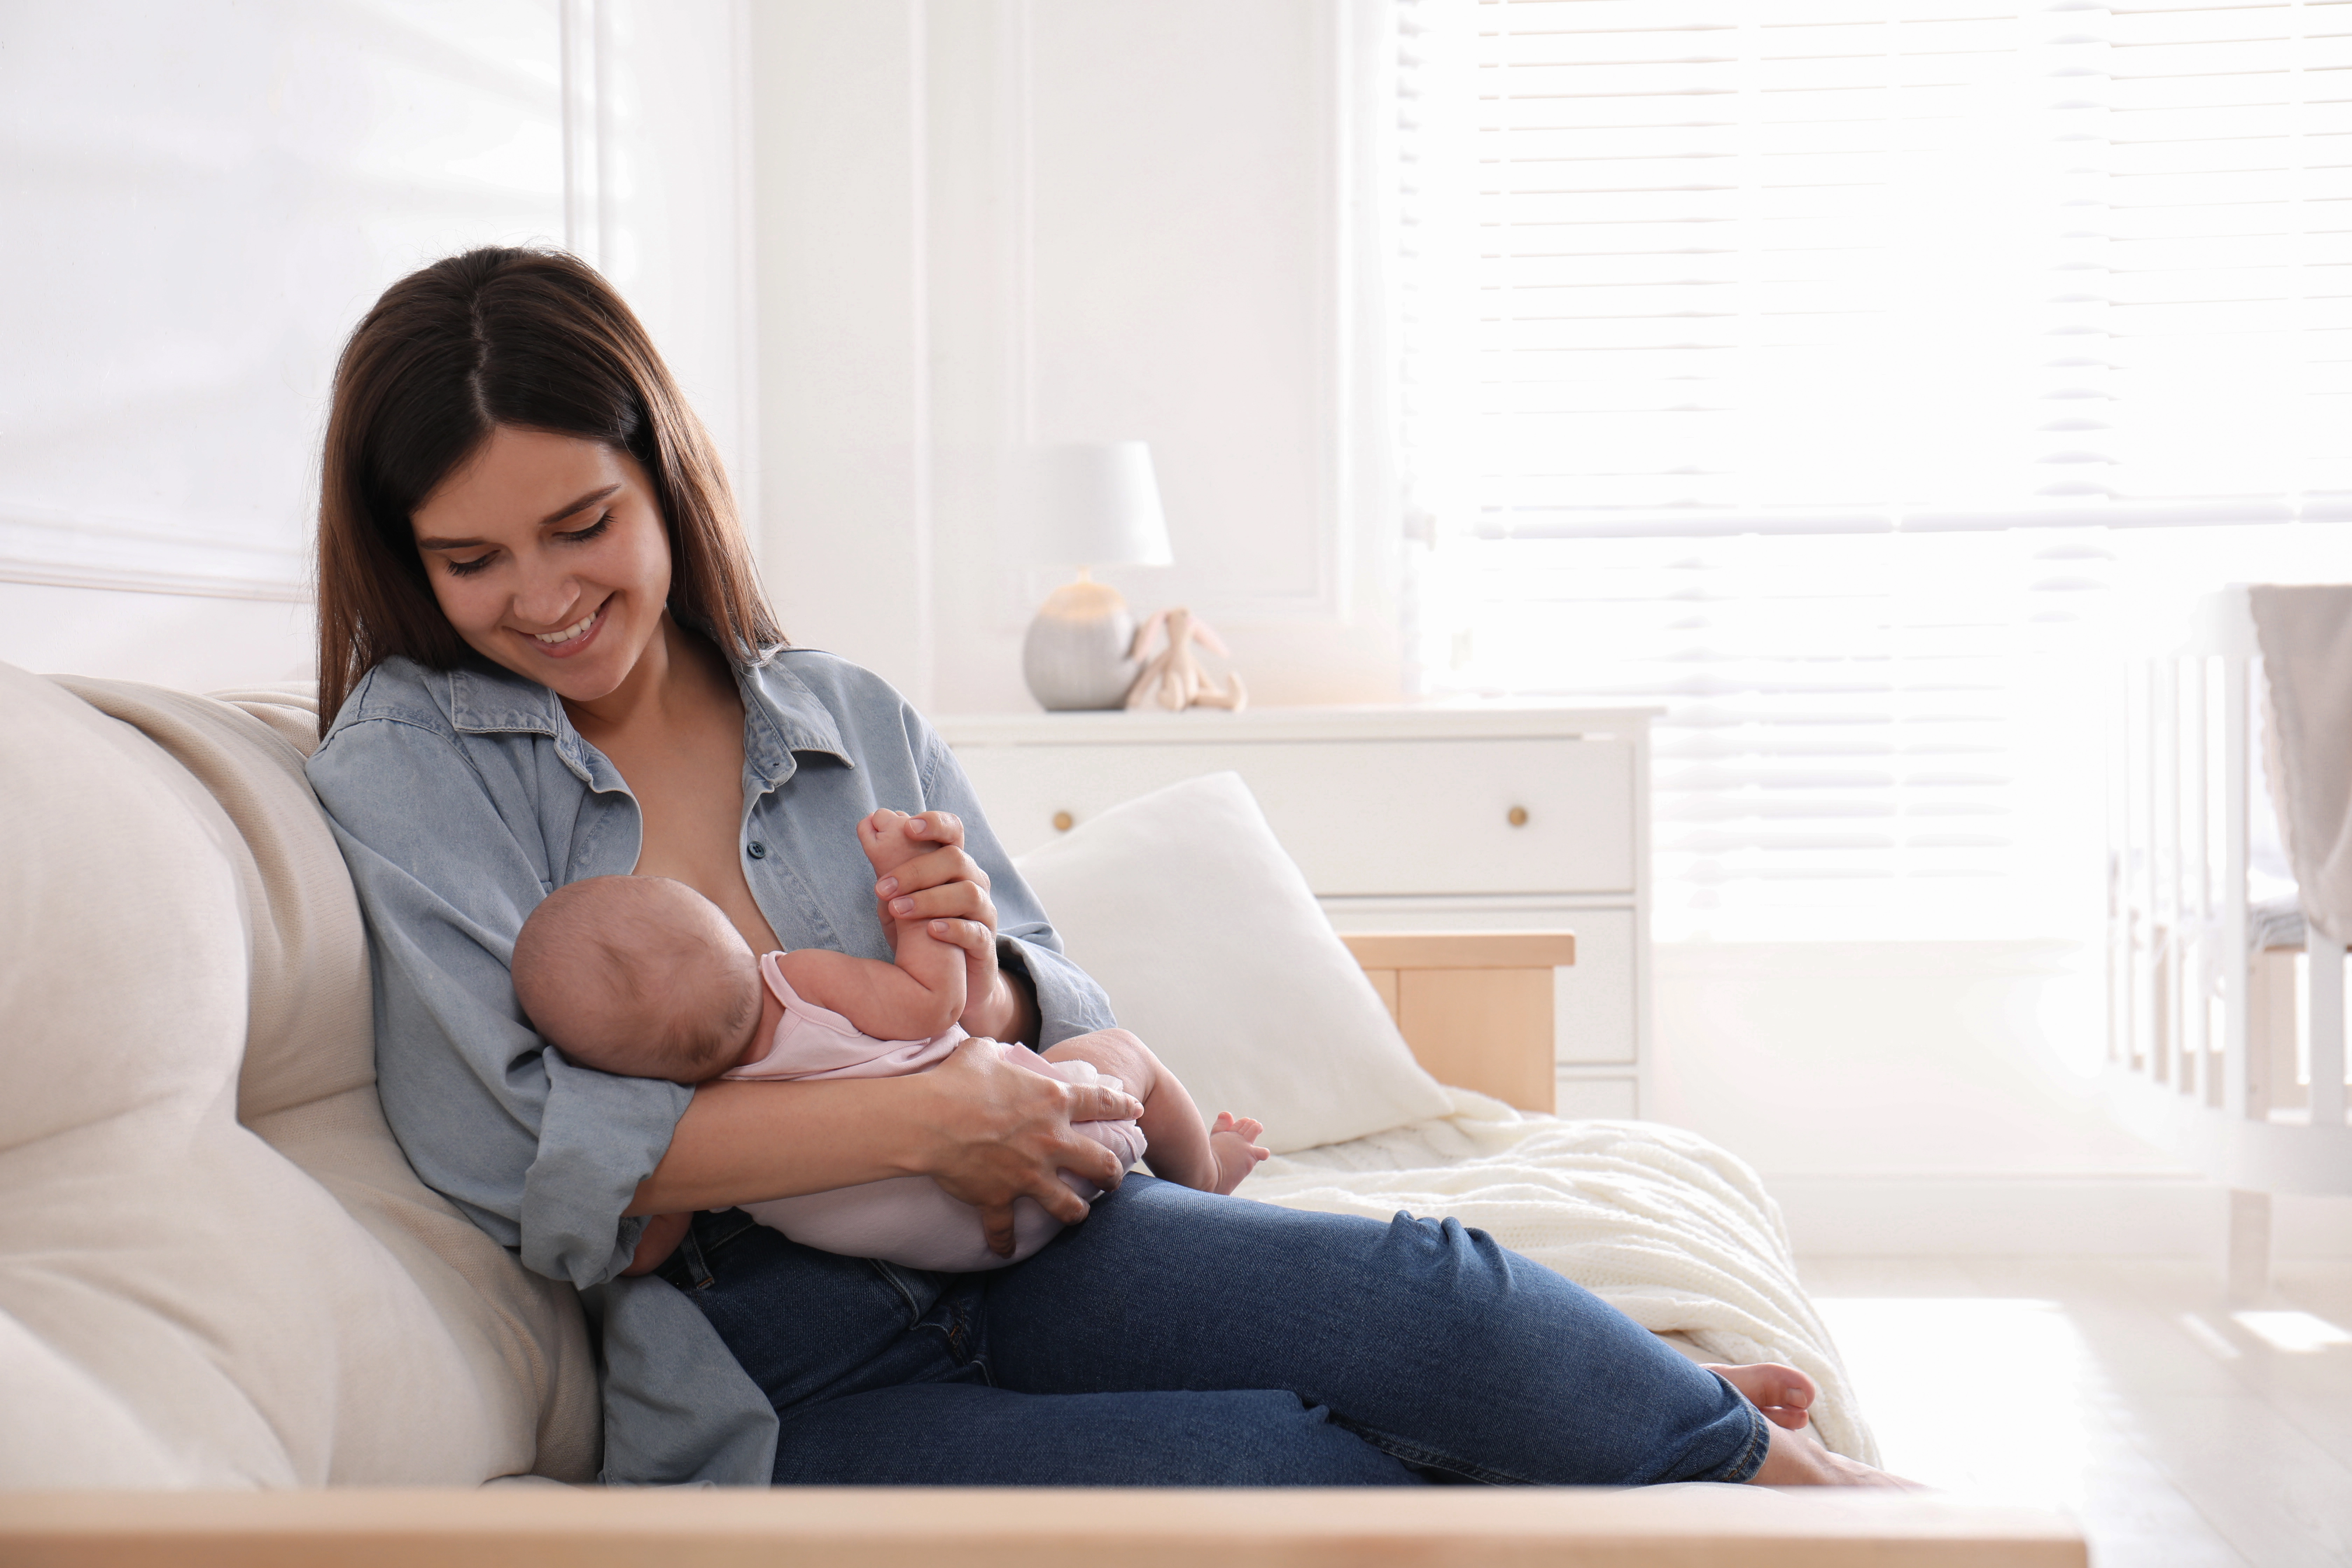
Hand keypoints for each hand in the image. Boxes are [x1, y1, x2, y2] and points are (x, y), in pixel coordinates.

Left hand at [871, 811, 1032, 1041]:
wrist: (953, 982)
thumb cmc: (921, 932)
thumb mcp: (899, 896)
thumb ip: (888, 866)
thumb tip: (869, 823)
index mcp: (953, 865)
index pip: (953, 831)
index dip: (935, 823)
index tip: (907, 827)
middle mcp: (973, 883)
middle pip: (956, 859)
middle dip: (916, 870)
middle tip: (881, 887)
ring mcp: (983, 914)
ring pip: (968, 893)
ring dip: (929, 899)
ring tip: (897, 910)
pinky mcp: (986, 946)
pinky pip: (976, 932)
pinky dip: (954, 928)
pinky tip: (931, 930)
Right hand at [919, 1037, 1144, 1257]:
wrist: (928, 1119)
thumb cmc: (955, 1081)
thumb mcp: (981, 1053)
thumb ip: (994, 1052)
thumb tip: (988, 1051)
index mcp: (1052, 1100)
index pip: (1101, 1102)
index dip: (1123, 1105)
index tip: (1137, 1110)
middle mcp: (1050, 1140)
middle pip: (1100, 1162)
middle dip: (1112, 1173)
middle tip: (1113, 1177)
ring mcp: (1028, 1174)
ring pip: (1068, 1205)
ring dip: (1076, 1212)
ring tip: (1078, 1214)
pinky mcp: (1000, 1198)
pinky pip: (1004, 1229)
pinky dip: (1004, 1241)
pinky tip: (1005, 1250)